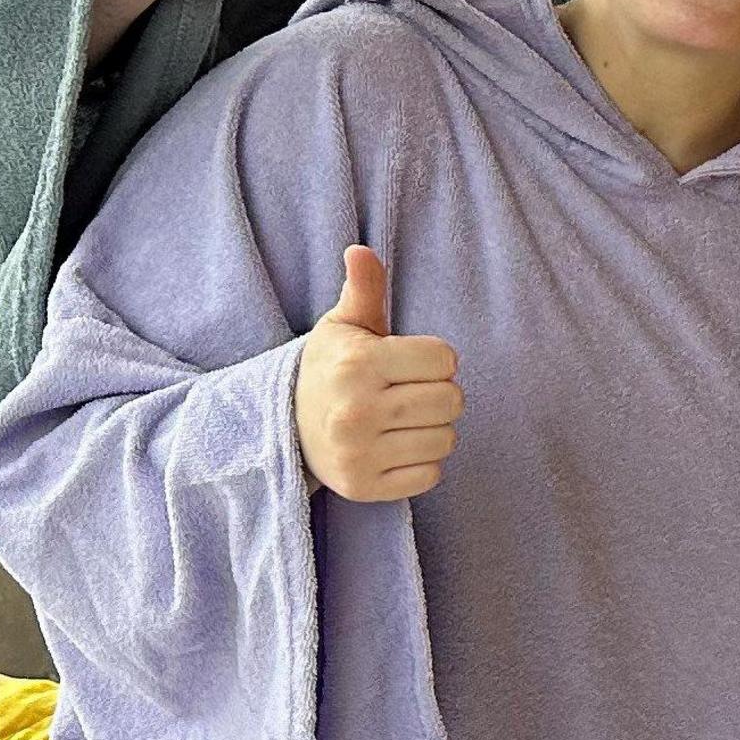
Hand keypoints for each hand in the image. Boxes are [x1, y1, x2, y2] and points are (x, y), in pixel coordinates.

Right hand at [293, 246, 461, 502]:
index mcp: (357, 364)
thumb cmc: (332, 367)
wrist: (286, 426)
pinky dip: (422, 463)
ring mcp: (357, 453)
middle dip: (437, 393)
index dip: (434, 359)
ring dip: (433, 430)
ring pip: (446, 439)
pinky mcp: (363, 488)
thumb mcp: (344, 324)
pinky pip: (431, 476)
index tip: (406, 363)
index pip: (446, 359)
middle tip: (404, 394)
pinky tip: (393, 449)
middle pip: (452, 400)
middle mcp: (354, 410)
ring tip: (398, 421)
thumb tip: (360, 251)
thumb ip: (364, 288)